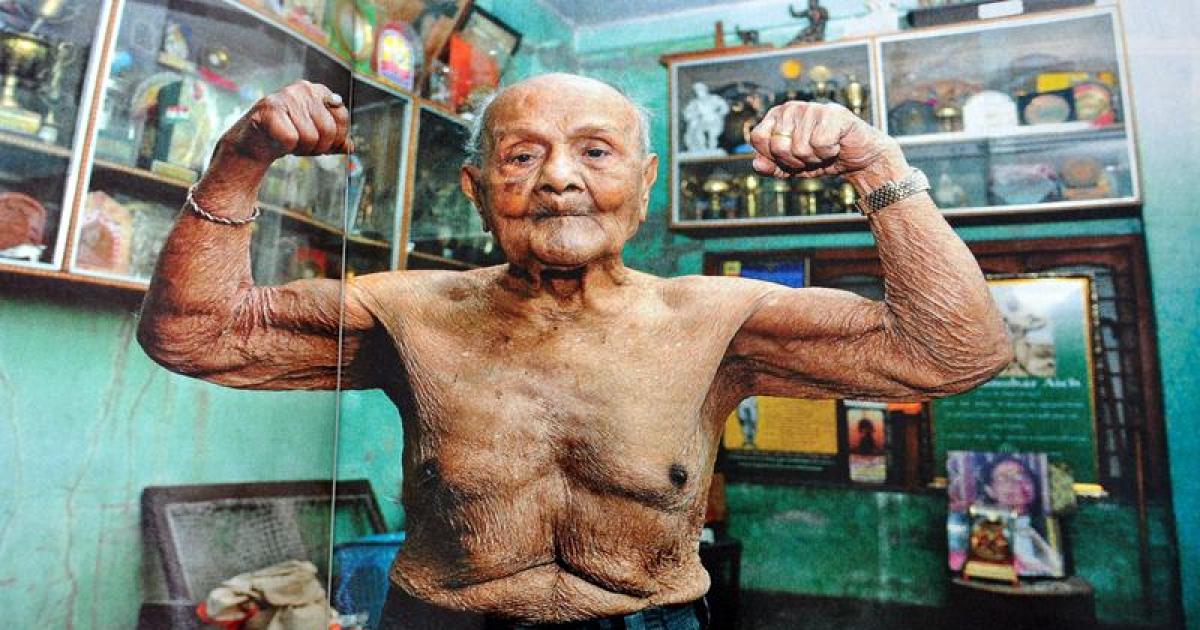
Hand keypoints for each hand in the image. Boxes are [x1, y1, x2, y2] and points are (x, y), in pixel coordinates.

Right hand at [219, 80, 351, 163]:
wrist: (254, 141)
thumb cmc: (287, 136)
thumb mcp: (316, 137)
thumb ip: (335, 139)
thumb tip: (350, 146)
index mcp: (319, 91)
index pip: (342, 116)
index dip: (335, 137)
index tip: (322, 142)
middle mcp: (304, 88)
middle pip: (329, 129)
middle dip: (318, 147)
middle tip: (302, 145)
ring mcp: (286, 96)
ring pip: (310, 137)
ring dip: (300, 148)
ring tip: (288, 142)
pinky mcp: (269, 108)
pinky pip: (291, 139)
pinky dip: (285, 147)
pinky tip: (277, 141)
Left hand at [748, 101, 904, 184]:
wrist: (855, 158)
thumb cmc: (820, 158)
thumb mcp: (790, 167)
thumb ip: (770, 167)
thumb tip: (756, 164)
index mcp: (777, 115)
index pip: (758, 137)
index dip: (773, 156)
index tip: (789, 157)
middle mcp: (791, 108)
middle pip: (778, 146)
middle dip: (795, 161)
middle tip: (811, 155)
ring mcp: (812, 108)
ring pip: (799, 149)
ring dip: (814, 159)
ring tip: (824, 151)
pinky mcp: (833, 113)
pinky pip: (820, 145)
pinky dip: (828, 153)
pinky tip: (835, 146)